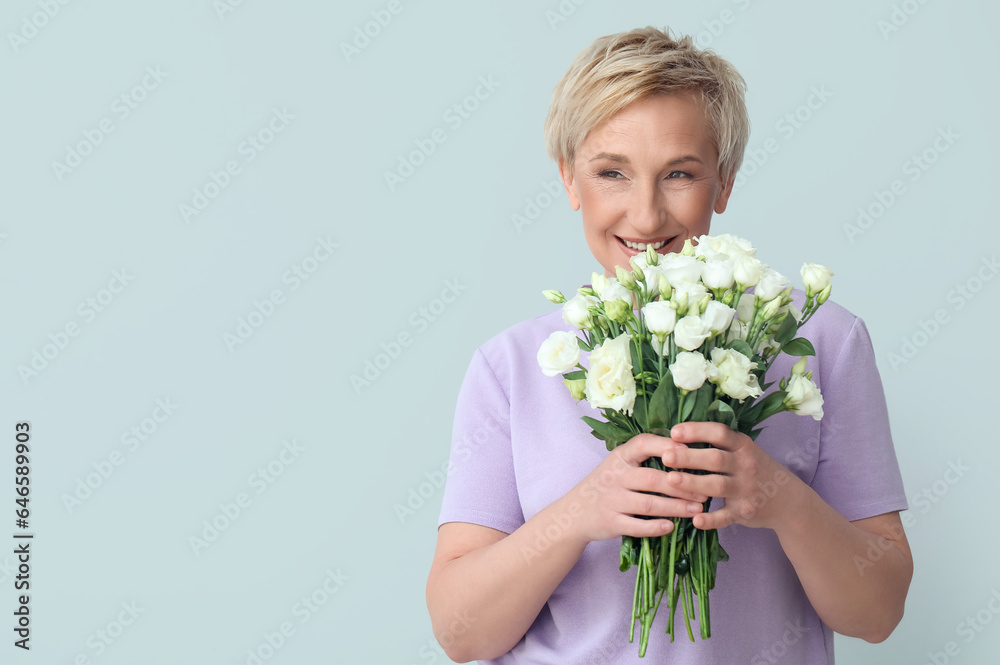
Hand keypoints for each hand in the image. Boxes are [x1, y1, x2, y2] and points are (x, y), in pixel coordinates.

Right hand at [557, 433, 709, 545]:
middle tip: (706, 490)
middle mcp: (614, 476)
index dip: (667, 445)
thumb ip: (644, 456)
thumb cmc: (606, 485)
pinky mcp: (611, 522)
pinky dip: (655, 527)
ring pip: (649, 503)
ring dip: (676, 507)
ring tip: (697, 509)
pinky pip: (636, 526)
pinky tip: (671, 527)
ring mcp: (611, 500)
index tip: (691, 450)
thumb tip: (686, 448)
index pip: (643, 444)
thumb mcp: (619, 464)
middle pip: (652, 478)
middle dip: (682, 485)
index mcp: (619, 457)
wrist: (574, 513)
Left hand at [661, 421, 801, 530]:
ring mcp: (746, 489)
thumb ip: (719, 442)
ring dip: (693, 483)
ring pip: (717, 486)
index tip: (674, 432)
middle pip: (715, 459)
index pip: (720, 433)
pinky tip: (695, 520)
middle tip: (665, 456)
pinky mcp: (745, 511)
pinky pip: (726, 516)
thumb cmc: (755, 469)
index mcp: (743, 446)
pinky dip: (711, 520)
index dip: (697, 431)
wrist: (788, 499)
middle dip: (689, 457)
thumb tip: (678, 433)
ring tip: (670, 480)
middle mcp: (746, 465)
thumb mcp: (743, 449)